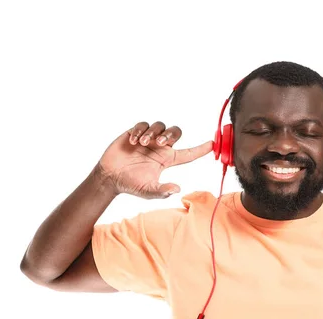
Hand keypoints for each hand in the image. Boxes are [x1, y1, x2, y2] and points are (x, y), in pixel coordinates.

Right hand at [95, 122, 212, 198]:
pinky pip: (142, 124)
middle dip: (170, 135)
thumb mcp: (148, 191)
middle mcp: (160, 148)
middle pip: (175, 133)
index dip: (200, 149)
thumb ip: (162, 191)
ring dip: (152, 133)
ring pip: (159, 126)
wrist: (110, 177)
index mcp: (167, 160)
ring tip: (143, 144)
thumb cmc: (131, 184)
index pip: (188, 153)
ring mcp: (148, 140)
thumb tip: (177, 189)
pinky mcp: (134, 133)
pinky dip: (139, 131)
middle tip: (160, 143)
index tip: (212, 144)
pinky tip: (133, 141)